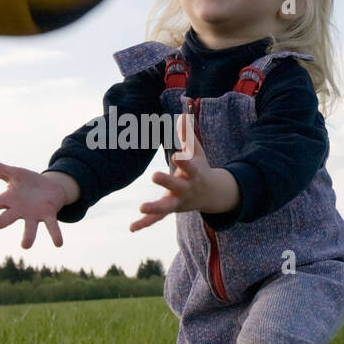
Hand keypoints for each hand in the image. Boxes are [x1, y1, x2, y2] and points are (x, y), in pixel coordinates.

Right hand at [0, 158, 69, 248]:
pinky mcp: (49, 214)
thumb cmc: (29, 183)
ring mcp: (34, 215)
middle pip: (6, 218)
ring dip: (28, 236)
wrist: (51, 188)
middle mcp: (19, 211)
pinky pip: (52, 225)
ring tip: (25, 245)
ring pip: (30, 227)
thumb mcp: (13, 173)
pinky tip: (58, 244)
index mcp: (9, 200)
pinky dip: (55, 234)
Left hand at [131, 113, 232, 230]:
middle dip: (167, 182)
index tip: (177, 155)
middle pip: (176, 186)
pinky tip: (131, 228)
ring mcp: (178, 201)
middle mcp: (187, 189)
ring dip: (154, 207)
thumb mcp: (197, 152)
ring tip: (141, 207)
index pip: (189, 166)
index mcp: (194, 173)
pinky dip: (145, 223)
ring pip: (166, 207)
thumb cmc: (201, 168)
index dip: (184, 161)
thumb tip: (183, 115)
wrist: (211, 194)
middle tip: (155, 176)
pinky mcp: (170, 209)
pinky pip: (157, 218)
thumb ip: (188, 135)